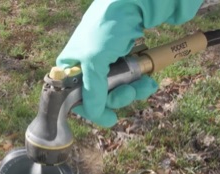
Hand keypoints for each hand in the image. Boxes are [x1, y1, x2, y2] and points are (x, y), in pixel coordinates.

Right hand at [57, 0, 203, 126]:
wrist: (134, 0)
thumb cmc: (106, 28)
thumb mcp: (94, 61)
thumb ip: (92, 91)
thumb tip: (94, 114)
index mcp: (69, 65)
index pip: (74, 98)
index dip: (91, 109)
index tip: (109, 116)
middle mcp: (85, 65)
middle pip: (98, 97)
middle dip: (118, 98)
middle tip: (130, 93)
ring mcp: (105, 61)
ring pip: (116, 89)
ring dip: (133, 91)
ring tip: (147, 85)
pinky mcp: (123, 57)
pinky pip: (129, 79)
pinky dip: (139, 82)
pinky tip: (149, 80)